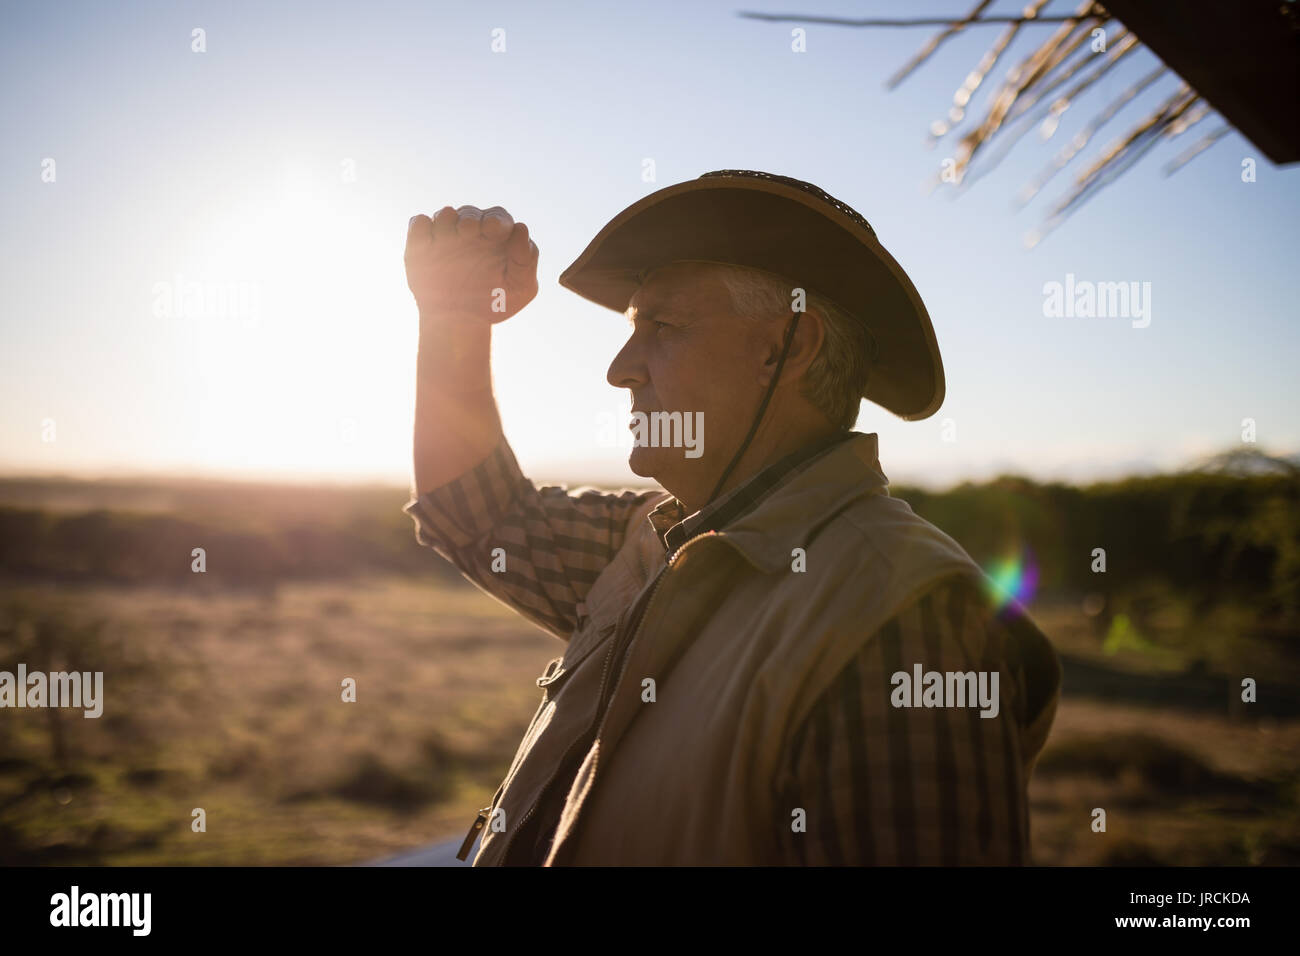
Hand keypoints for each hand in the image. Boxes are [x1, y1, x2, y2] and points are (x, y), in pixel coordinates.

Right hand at [404, 205, 538, 324]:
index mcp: (497, 235)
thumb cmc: (496, 302)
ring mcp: (445, 234)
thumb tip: (520, 228)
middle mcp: (471, 230)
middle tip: (468, 231)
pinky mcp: (421, 244)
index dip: (496, 220)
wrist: (460, 323)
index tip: (492, 230)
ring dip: (447, 221)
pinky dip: (421, 228)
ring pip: (445, 215)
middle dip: (470, 219)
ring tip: (454, 237)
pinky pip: (419, 225)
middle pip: (470, 213)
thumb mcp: (521, 288)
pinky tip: (429, 242)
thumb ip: (526, 260)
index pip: (499, 217)